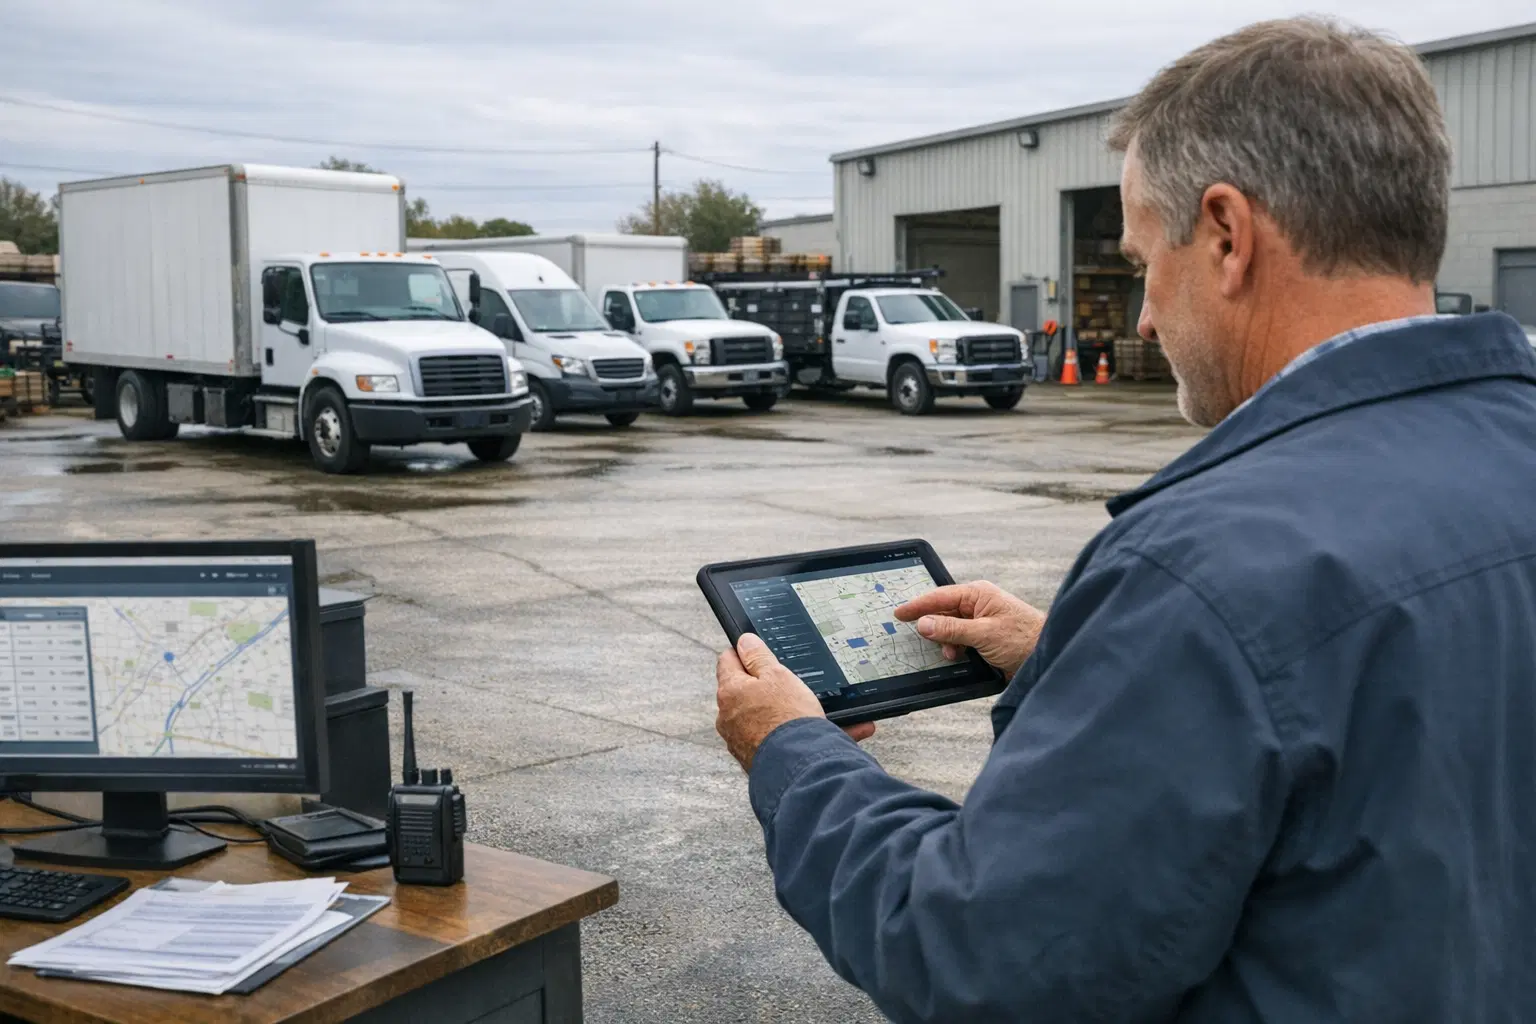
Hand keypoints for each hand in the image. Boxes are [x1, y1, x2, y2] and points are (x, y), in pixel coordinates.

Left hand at [716, 634, 874, 771]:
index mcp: (730, 691)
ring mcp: (740, 741)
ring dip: (788, 713)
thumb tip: (744, 641)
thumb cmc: (787, 718)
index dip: (746, 653)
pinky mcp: (756, 759)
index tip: (761, 654)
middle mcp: (728, 717)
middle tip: (792, 684)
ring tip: (818, 713)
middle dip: (769, 687)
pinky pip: (778, 739)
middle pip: (746, 691)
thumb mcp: (777, 675)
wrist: (799, 768)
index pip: (728, 660)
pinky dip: (796, 735)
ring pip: (766, 717)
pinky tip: (826, 731)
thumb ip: (758, 656)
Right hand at [895, 581, 1044, 677]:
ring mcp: (981, 620)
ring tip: (950, 653)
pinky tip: (957, 656)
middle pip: (943, 612)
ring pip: (950, 628)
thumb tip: (923, 623)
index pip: (940, 596)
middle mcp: (978, 604)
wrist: (1048, 655)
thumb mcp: (983, 634)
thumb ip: (951, 629)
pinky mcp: (984, 636)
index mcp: (978, 594)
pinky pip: (960, 639)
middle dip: (932, 626)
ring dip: (946, 642)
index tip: (899, 613)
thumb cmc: (1025, 638)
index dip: (917, 605)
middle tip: (916, 636)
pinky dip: (955, 648)